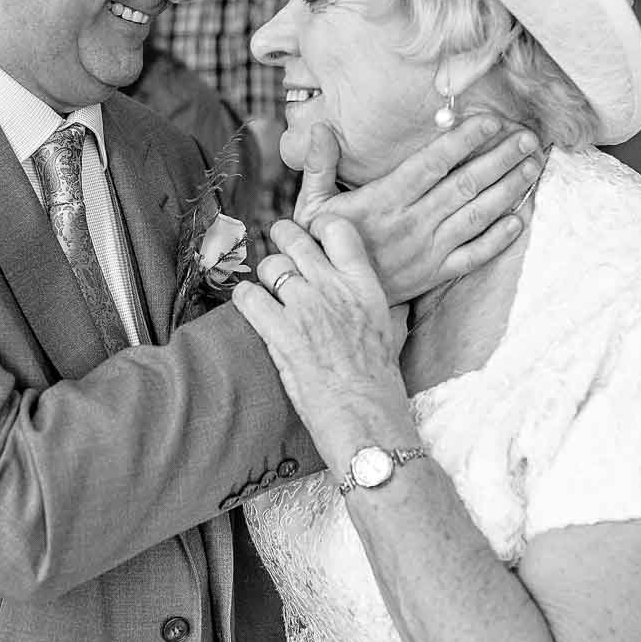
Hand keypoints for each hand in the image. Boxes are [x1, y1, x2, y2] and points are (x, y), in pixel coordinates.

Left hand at [233, 219, 416, 463]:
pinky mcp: (280, 331)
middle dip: (281, 239)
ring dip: (264, 276)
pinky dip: (245, 299)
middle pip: (294, 239)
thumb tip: (395, 305)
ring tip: (268, 291)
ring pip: (269, 265)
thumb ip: (385, 309)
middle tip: (278, 248)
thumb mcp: (391, 332)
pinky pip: (248, 296)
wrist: (364, 415)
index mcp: (363, 284)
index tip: (311, 235)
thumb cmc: (378, 381)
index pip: (337, 229)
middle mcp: (333, 288)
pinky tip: (251, 308)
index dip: (318, 226)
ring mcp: (305, 307)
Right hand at [292, 115, 540, 304]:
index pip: (432, 163)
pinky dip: (499, 239)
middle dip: (500, 158)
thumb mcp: (311, 205)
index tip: (491, 121)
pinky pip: (474, 256)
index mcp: (385, 199)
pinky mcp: (435, 274)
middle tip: (528, 137)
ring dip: (508, 190)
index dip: (463, 141)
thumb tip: (320, 129)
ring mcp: (428, 250)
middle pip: (465, 185)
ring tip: (532, 166)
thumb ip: (319, 166)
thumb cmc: (323, 245)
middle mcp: (412, 222)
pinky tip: (519, 219)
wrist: (331, 299)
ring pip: (476, 216)